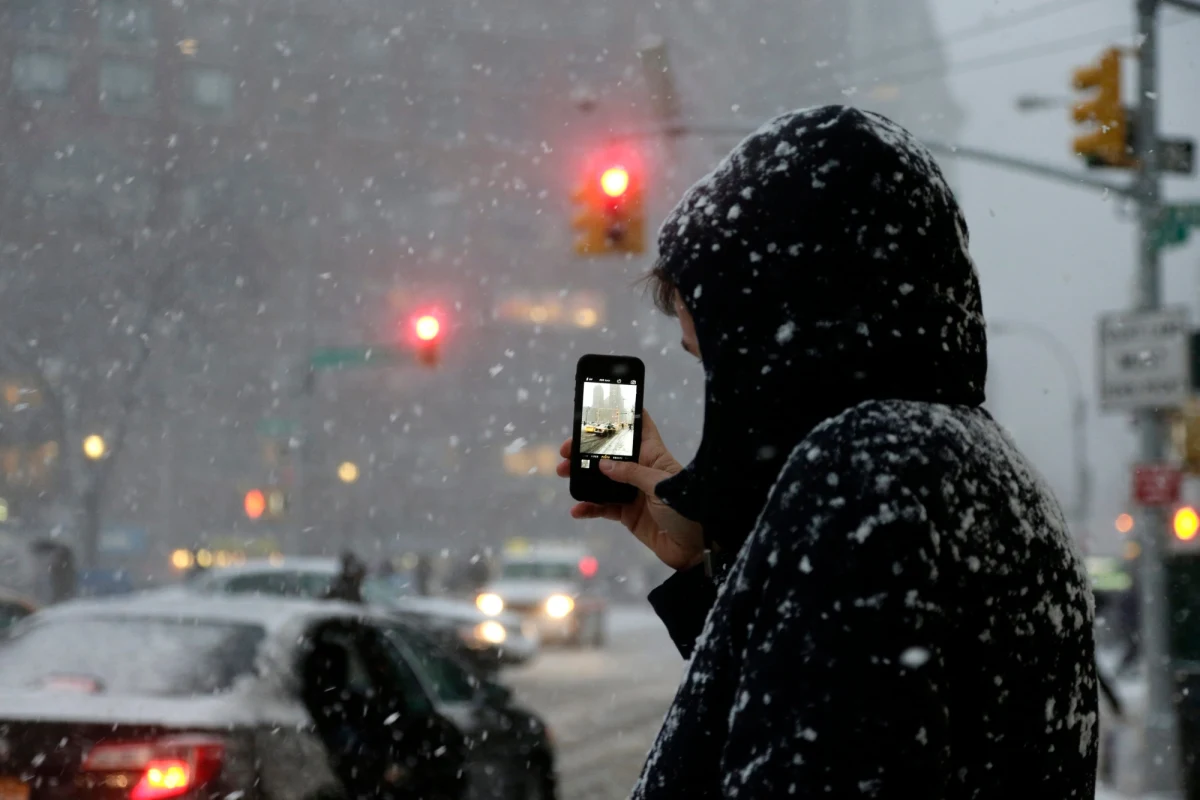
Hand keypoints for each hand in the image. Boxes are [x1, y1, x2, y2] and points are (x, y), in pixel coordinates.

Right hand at [557, 410, 704, 570]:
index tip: (600, 408)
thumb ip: (631, 474)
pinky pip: (604, 507)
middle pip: (610, 454)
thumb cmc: (687, 509)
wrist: (695, 547)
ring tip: (564, 474)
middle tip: (566, 451)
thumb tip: (603, 466)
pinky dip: (589, 508)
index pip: (639, 427)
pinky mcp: (628, 514)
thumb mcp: (659, 485)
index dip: (622, 415)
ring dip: (582, 476)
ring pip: (602, 479)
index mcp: (654, 455)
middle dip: (587, 450)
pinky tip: (577, 509)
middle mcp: (641, 470)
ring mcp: (633, 492)